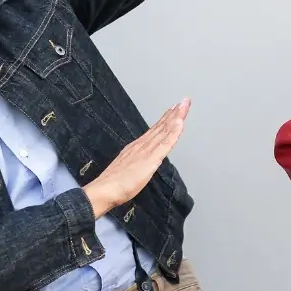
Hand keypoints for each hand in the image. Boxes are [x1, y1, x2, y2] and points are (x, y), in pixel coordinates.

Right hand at [84, 99, 190, 218]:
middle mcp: (142, 145)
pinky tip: (180, 123)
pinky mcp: (150, 159)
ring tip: (184, 105)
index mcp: (137, 148)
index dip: (166, 120)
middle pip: (161, 127)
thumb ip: (135, 164)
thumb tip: (139, 164)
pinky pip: (165, 143)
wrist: (105, 189)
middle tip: (184, 101)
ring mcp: (146, 150)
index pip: (155, 131)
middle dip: (174, 113)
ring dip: (176, 117)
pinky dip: (173, 132)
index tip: (174, 110)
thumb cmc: (114, 184)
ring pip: (164, 131)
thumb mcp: (128, 170)